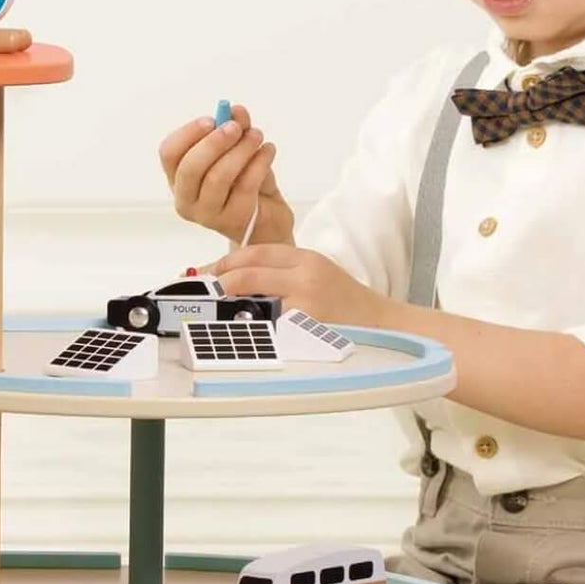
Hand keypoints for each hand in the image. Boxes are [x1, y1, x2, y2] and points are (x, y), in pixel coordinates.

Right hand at [158, 104, 292, 244]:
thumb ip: (235, 130)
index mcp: (178, 180)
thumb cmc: (245, 184)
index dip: (188, 133)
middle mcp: (186, 200)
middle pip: (190, 168)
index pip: (169, 154)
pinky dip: (259, 163)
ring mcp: (207, 215)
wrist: (267, 222)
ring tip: (257, 135)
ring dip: (240, 150)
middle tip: (236, 127)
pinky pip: (244, 187)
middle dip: (214, 142)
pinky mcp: (233, 221)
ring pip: (217, 178)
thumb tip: (235, 110)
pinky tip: (269, 150)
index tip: (212, 119)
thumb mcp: (239, 152)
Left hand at [205, 243, 385, 328]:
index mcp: (305, 258)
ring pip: (254, 296)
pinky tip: (244, 331)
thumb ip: (282, 272)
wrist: (381, 323)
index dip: (225, 261)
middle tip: (203, 291)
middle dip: (220, 281)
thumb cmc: (346, 302)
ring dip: (230, 304)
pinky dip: (253, 326)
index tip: (208, 270)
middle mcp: (304, 275)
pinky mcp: (306, 327)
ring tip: (215, 311)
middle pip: (248, 271)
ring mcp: (305, 302)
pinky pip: (269, 325)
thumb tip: (237, 280)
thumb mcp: (316, 273)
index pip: (255, 252)